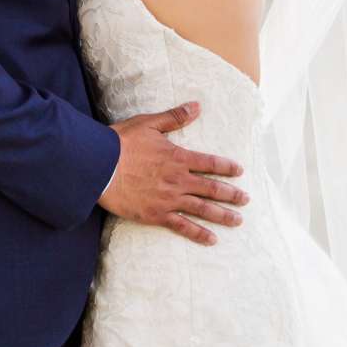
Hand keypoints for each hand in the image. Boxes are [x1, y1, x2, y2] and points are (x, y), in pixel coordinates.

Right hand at [98, 104, 248, 245]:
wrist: (100, 166)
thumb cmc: (122, 143)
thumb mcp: (149, 123)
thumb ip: (175, 117)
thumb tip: (197, 106)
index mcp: (178, 157)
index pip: (210, 163)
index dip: (226, 167)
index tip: (240, 171)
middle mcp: (179, 180)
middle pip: (212, 188)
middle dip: (232, 195)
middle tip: (247, 200)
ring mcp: (169, 199)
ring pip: (203, 209)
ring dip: (223, 215)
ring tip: (238, 221)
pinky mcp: (157, 215)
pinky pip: (183, 226)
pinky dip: (199, 233)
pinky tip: (212, 239)